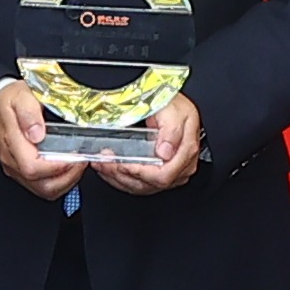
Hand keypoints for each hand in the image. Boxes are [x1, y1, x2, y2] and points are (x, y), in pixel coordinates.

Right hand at [0, 85, 93, 202]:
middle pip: (42, 186)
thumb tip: (37, 133)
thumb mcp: (21, 96)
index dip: (57, 166)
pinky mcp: (21, 171)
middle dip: (68, 178)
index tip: (74, 156)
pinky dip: (59, 182)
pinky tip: (67, 168)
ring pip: (44, 190)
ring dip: (66, 182)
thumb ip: (29, 113)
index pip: (33, 168)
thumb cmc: (7, 101)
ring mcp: (16, 169)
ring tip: (77, 164)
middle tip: (81, 161)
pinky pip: (42, 186)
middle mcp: (13, 162)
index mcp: (12, 144)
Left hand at [89, 93, 203, 193]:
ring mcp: (170, 173)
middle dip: (122, 174)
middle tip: (105, 162)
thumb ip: (171, 130)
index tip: (122, 164)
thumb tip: (165, 153)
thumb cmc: (173, 105)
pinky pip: (137, 184)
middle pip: (150, 184)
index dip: (140, 173)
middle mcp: (180, 167)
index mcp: (186, 152)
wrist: (170, 103)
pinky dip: (119, 178)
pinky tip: (108, 169)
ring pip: (140, 187)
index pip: (164, 175)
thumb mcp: (174, 110)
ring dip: (117, 177)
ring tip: (102, 164)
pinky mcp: (158, 175)